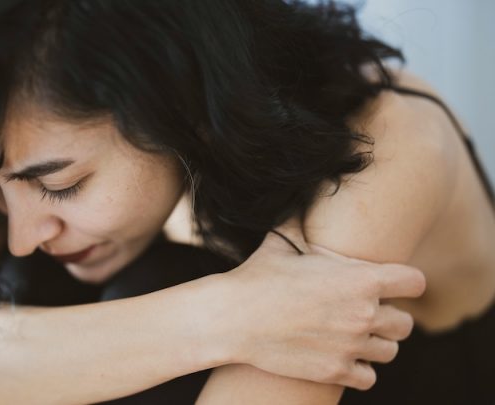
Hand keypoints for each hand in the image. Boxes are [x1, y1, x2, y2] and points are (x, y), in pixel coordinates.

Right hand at [209, 224, 425, 389]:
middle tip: (363, 313)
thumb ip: (301, 220)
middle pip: (405, 323)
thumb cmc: (256, 277)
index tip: (390, 285)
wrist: (232, 318)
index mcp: (361, 279)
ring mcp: (351, 346)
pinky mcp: (335, 371)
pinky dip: (358, 369)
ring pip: (388, 351)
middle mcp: (364, 314)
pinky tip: (341, 356)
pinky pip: (369, 377)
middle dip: (388, 317)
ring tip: (352, 336)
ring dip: (374, 344)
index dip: (404, 282)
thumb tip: (301, 192)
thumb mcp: (282, 241)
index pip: (414, 282)